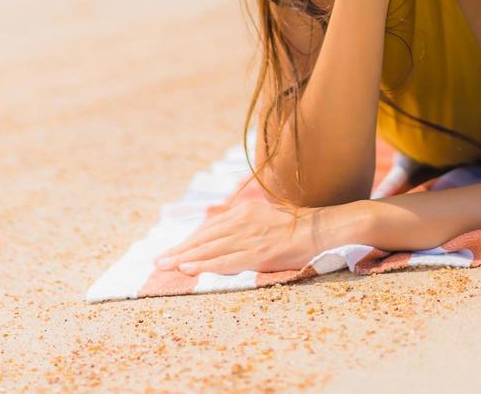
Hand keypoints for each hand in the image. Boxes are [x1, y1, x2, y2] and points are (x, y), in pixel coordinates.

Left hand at [152, 197, 365, 275]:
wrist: (323, 227)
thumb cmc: (296, 226)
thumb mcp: (264, 216)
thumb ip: (242, 222)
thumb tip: (219, 226)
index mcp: (244, 212)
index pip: (209, 228)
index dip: (188, 241)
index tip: (170, 252)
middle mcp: (243, 221)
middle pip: (204, 238)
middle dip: (179, 250)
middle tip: (157, 261)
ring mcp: (251, 236)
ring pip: (210, 249)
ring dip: (185, 258)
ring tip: (165, 266)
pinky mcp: (260, 252)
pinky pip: (227, 260)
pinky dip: (205, 265)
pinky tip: (189, 268)